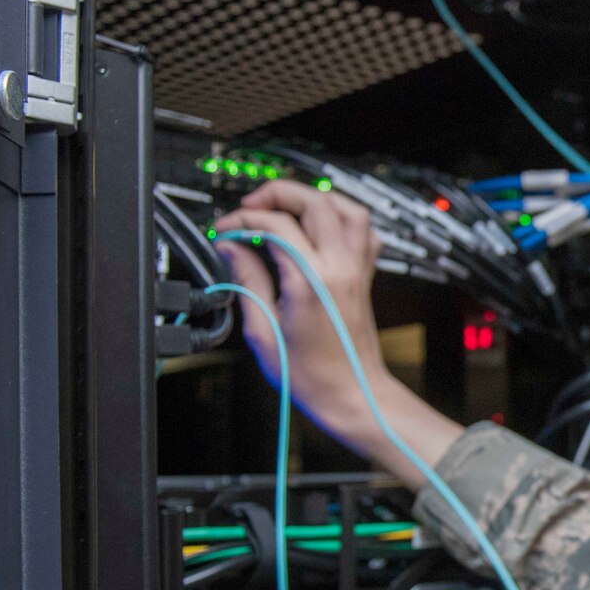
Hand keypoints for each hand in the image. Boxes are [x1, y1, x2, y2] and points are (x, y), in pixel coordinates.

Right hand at [215, 182, 463, 482]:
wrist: (352, 395)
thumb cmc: (312, 376)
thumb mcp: (263, 331)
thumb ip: (248, 281)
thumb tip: (233, 249)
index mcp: (311, 281)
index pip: (275, 225)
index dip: (243, 221)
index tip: (225, 231)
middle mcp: (339, 268)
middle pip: (314, 202)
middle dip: (277, 194)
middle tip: (250, 208)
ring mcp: (357, 270)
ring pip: (347, 208)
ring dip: (314, 198)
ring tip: (285, 207)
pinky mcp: (364, 277)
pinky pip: (364, 232)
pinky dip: (342, 218)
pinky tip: (319, 227)